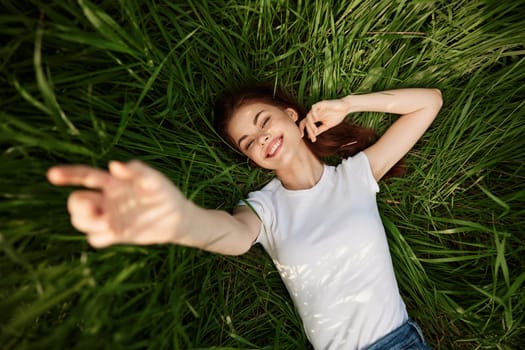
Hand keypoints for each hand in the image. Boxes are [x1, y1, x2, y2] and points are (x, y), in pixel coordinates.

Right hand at [47, 160, 191, 247]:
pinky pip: (95, 239)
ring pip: (80, 222)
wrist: (177, 218)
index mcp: (112, 183)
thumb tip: (113, 165)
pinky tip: (112, 233)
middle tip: (97, 211)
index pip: (85, 176)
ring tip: (107, 225)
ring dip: (86, 224)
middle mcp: (106, 199)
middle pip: (75, 202)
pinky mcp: (115, 234)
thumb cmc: (164, 194)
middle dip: (78, 208)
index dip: (68, 175)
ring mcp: (109, 217)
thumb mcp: (154, 180)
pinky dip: (98, 238)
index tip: (52, 175)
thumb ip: (137, 170)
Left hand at [299, 97, 350, 141]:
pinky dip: (313, 113)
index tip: (302, 136)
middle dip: (309, 131)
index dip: (301, 129)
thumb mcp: (327, 125)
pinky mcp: (321, 103)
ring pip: (308, 116)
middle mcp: (314, 113)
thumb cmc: (336, 116)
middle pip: (306, 121)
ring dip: (311, 124)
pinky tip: (316, 118)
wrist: (345, 108)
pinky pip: (314, 107)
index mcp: (315, 118)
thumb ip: (319, 130)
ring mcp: (317, 108)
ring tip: (315, 130)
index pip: (305, 123)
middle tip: (313, 138)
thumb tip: (311, 136)